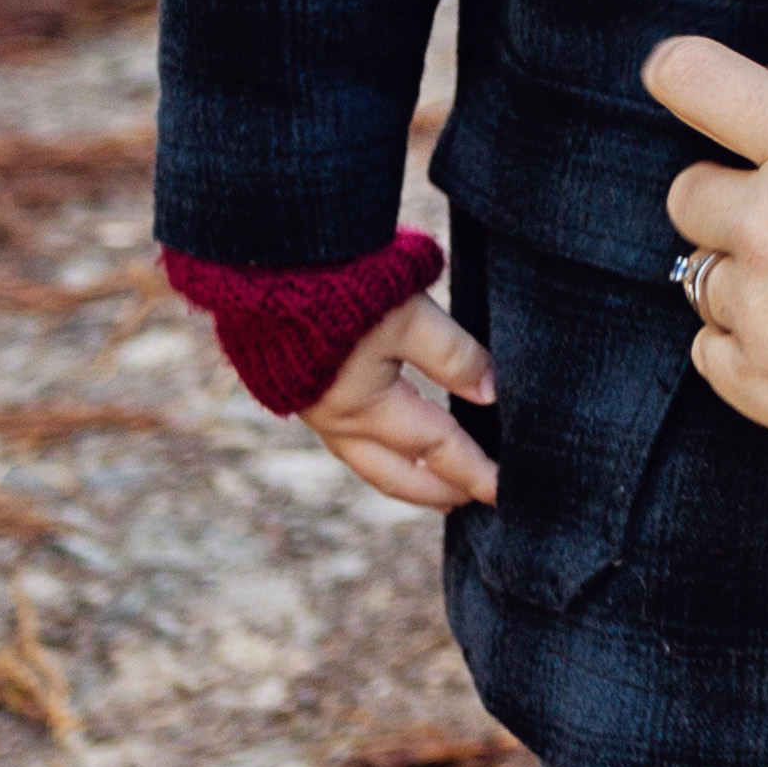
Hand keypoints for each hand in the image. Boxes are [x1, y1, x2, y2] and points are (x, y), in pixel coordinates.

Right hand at [303, 294, 501, 511]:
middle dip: (437, 491)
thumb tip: (492, 394)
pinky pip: (347, 442)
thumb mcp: (411, 317)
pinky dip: (378, 455)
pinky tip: (391, 447)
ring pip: (367, 463)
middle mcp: (337, 420)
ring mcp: (314, 410)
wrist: (263, 265)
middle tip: (473, 501)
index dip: (474, 470)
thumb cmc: (342, 288)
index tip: (504, 491)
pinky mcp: (300, 392)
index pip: (437, 449)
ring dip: (406, 479)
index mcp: (366, 406)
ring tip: (438, 488)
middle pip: (396, 474)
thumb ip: (454, 357)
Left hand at [648, 38, 767, 476]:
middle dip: (730, 203)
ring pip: (703, 278)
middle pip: (688, 193)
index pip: (697, 82)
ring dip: (751, 283)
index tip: (677, 79)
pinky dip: (750, 348)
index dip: (680, 74)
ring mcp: (761, 309)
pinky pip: (712, 353)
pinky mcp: (760, 385)